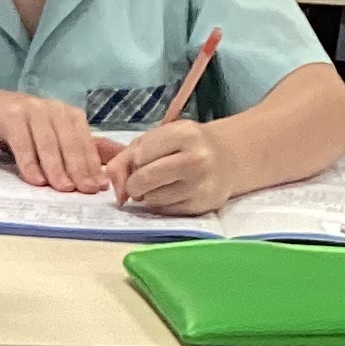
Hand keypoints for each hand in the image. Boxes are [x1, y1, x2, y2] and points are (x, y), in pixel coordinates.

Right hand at [0, 87, 108, 190]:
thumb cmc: (19, 129)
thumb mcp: (52, 138)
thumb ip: (79, 149)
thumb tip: (112, 166)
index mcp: (68, 115)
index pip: (85, 142)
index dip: (93, 165)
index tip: (99, 188)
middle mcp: (53, 109)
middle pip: (70, 142)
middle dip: (79, 168)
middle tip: (85, 191)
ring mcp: (32, 110)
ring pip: (49, 143)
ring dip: (57, 168)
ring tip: (63, 188)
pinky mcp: (10, 115)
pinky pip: (23, 143)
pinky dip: (30, 163)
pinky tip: (36, 180)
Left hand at [107, 122, 238, 213]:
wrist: (228, 158)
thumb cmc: (184, 147)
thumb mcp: (158, 139)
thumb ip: (124, 158)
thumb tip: (117, 192)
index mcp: (184, 134)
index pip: (139, 155)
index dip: (135, 161)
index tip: (144, 160)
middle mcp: (195, 159)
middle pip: (143, 179)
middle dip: (134, 183)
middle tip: (142, 180)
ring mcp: (200, 185)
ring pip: (152, 199)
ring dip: (148, 195)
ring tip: (161, 184)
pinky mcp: (201, 206)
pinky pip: (164, 211)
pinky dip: (161, 205)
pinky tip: (173, 193)